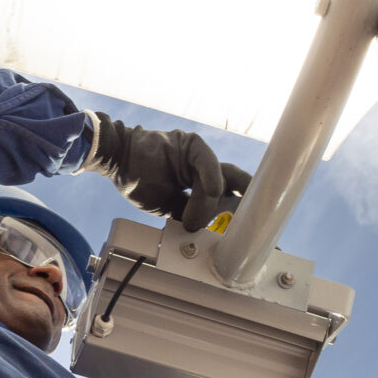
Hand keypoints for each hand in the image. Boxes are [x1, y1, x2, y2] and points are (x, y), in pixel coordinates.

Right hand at [84, 112, 252, 231]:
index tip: (254, 232)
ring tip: (194, 221)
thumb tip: (208, 229)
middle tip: (261, 224)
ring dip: (211, 204)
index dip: (241, 210)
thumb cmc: (138, 181)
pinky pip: (209, 168)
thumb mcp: (167, 206)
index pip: (228, 195)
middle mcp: (205, 166)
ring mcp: (201, 154)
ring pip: (221, 180)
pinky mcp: (193, 145)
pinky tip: (200, 203)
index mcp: (200, 180)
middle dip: (251, 202)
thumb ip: (189, 213)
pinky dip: (208, 189)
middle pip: (237, 183)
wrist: (116, 161)